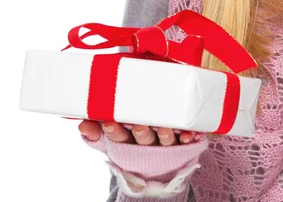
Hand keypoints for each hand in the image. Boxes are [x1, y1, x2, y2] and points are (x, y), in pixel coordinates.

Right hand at [78, 119, 202, 145]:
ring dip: (164, 134)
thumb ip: (96, 133)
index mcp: (127, 143)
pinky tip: (187, 134)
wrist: (157, 173)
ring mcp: (164, 146)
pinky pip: (185, 142)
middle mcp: (146, 145)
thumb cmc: (131, 146)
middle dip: (139, 132)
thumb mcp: (112, 142)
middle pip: (142, 139)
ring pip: (164, 141)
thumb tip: (82, 124)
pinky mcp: (181, 146)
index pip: (119, 138)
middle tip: (138, 124)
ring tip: (164, 127)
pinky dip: (186, 138)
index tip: (108, 121)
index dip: (113, 131)